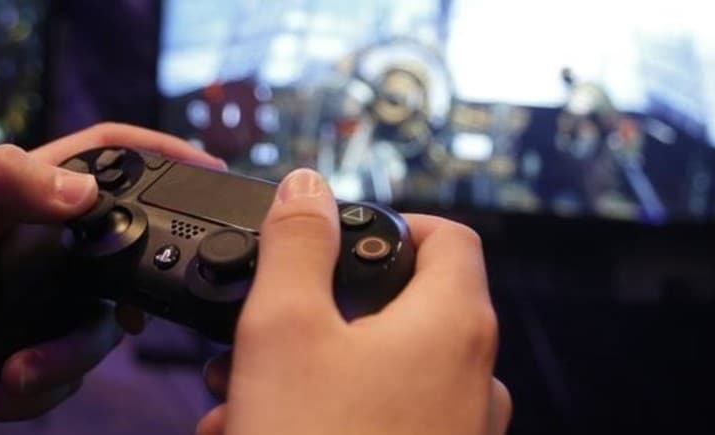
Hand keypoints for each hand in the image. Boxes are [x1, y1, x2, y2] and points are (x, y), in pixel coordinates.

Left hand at [0, 123, 224, 433]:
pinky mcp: (10, 351)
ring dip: (63, 365)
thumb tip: (85, 195)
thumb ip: (1, 187)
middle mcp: (28, 244)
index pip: (103, 157)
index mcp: (13, 194)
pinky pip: (55, 378)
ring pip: (92, 332)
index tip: (210, 172)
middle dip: (121, 300)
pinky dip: (31, 396)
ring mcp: (23, 301)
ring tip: (11, 377)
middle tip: (123, 324)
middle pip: (118, 257)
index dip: (160, 155)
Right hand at [196, 169, 510, 434]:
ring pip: (376, 373)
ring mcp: (456, 431)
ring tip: (243, 396)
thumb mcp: (285, 330)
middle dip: (318, 314)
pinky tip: (262, 433)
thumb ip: (297, 245)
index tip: (340, 237)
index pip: (447, 237)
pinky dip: (324, 414)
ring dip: (308, 371)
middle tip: (260, 332)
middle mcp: (470, 378)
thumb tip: (309, 186)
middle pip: (400, 309)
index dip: (392, 223)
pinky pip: (378, 422)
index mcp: (452, 325)